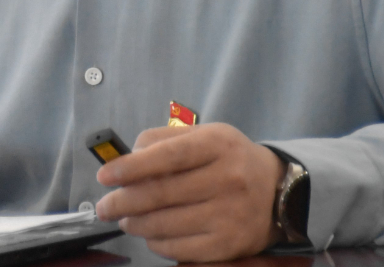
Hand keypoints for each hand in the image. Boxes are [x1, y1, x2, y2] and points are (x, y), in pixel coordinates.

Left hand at [93, 123, 283, 262]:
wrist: (279, 193)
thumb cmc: (230, 159)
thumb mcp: (205, 135)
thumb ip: (164, 140)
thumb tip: (127, 159)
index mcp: (218, 144)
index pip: (168, 156)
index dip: (132, 167)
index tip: (104, 176)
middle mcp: (227, 179)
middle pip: (162, 193)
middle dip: (123, 201)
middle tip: (104, 206)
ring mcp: (229, 215)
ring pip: (166, 224)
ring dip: (136, 224)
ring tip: (125, 219)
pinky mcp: (228, 246)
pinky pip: (179, 249)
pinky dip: (156, 243)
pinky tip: (150, 235)